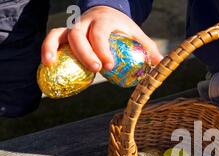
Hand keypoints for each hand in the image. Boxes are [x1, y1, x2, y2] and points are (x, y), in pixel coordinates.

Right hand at [41, 6, 162, 71]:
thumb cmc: (122, 28)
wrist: (106, 12)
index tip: (109, 65)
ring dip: (52, 48)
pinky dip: (47, 50)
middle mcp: (85, 21)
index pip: (100, 33)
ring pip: (58, 34)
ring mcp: (72, 28)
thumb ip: (148, 48)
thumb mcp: (136, 34)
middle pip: (79, 35)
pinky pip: (52, 40)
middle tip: (95, 69)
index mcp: (104, 20)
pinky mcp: (64, 35)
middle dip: (84, 52)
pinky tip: (46, 65)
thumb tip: (161, 63)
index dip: (102, 48)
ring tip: (50, 64)